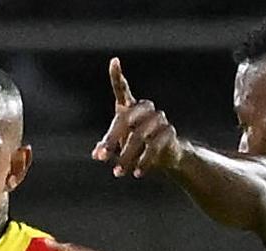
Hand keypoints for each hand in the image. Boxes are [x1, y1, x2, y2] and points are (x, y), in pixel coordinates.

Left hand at [91, 58, 183, 177]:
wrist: (165, 157)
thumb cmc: (136, 147)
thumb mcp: (118, 147)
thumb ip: (107, 147)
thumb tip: (96, 153)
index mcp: (130, 108)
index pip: (122, 89)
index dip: (117, 76)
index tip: (114, 61)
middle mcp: (145, 109)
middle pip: (126, 119)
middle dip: (112, 139)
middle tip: (102, 157)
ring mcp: (159, 119)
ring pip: (140, 135)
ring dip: (126, 156)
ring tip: (118, 172)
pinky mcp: (169, 133)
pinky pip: (155, 146)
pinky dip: (143, 162)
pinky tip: (136, 173)